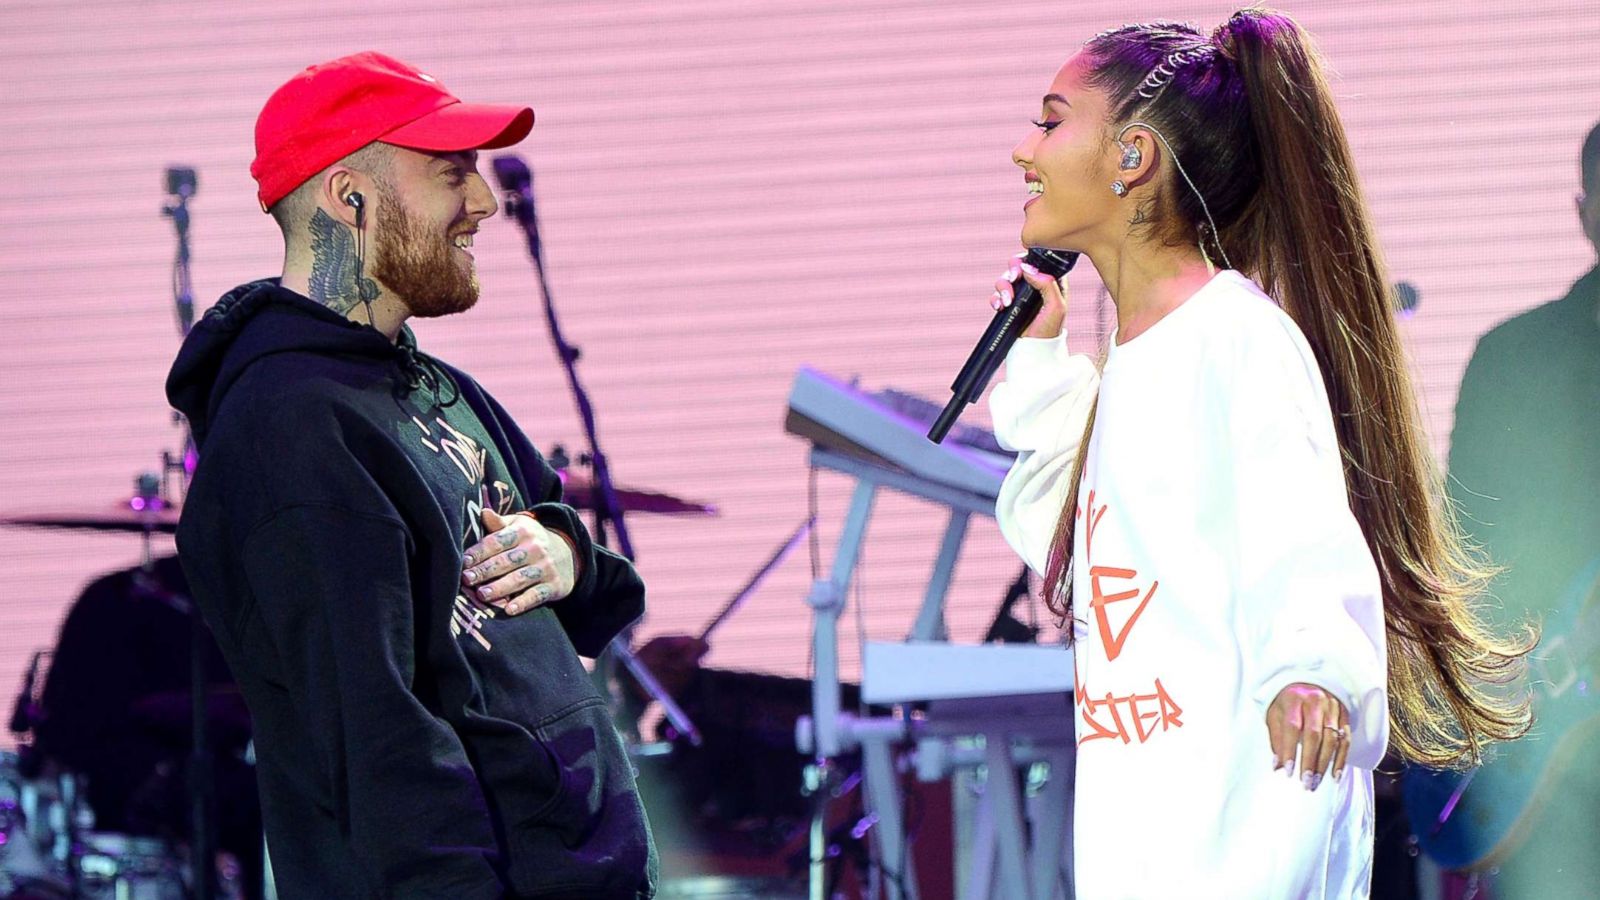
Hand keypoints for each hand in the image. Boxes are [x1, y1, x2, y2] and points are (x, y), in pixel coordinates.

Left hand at [461, 509, 575, 614]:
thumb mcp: (518, 525)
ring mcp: (546, 568)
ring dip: (500, 588)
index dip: (480, 551)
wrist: (568, 553)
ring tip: (482, 595)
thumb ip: (498, 523)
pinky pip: (537, 595)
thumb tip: (482, 512)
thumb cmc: (531, 539)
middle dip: (486, 570)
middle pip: (507, 561)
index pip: (498, 541)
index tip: (465, 561)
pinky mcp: (553, 585)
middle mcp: (536, 548)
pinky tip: (510, 610)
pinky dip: (524, 603)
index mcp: (523, 531)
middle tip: (467, 579)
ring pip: (520, 579)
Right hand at [989, 250, 1070, 338]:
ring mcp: (1021, 295)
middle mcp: (1035, 286)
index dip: (1027, 261)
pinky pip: (997, 294)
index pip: (1037, 262)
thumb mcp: (1056, 307)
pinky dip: (995, 298)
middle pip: (1018, 266)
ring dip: (1003, 287)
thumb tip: (1029, 268)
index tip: (1023, 270)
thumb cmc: (1049, 332)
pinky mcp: (1009, 305)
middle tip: (1013, 279)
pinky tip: (1000, 307)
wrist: (1033, 352)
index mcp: (1051, 283)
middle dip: (1012, 271)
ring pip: (1005, 279)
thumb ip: (1047, 284)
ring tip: (1007, 302)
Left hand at [1266, 682, 1350, 790]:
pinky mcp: (1344, 714)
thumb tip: (1278, 766)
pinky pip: (1346, 739)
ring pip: (1332, 739)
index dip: (1289, 750)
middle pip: (1314, 735)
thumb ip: (1276, 738)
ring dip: (1324, 764)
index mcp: (1294, 699)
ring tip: (1316, 782)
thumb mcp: (1275, 713)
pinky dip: (1341, 759)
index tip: (1287, 771)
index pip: (1292, 727)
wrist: (1308, 681)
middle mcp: (1315, 702)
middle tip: (1305, 782)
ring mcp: (1332, 708)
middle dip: (1309, 761)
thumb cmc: (1288, 701)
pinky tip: (1335, 775)